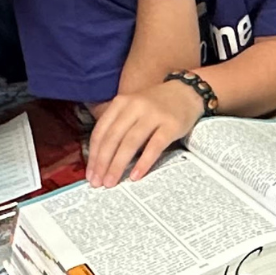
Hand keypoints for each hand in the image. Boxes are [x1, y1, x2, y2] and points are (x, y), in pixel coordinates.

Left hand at [87, 80, 205, 185]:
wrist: (186, 92)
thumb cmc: (154, 106)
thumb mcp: (131, 108)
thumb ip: (118, 126)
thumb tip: (102, 159)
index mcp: (121, 103)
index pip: (101, 131)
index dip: (93, 154)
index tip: (89, 174)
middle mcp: (134, 106)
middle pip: (113, 138)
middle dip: (102, 162)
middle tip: (97, 182)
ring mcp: (153, 115)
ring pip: (130, 143)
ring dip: (118, 165)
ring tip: (111, 182)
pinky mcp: (171, 125)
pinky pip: (154, 146)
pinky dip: (144, 162)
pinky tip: (136, 176)